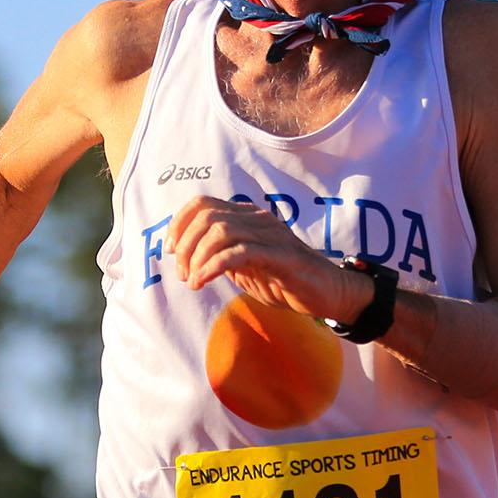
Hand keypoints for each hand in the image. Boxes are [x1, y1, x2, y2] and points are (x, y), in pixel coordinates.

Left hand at [167, 196, 367, 322]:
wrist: (326, 294)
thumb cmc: (284, 280)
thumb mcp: (244, 266)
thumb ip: (221, 255)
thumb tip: (187, 256)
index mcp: (248, 217)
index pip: (203, 204)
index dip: (179, 224)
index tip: (170, 250)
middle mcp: (258, 219)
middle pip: (207, 216)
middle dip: (185, 246)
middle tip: (183, 274)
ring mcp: (271, 235)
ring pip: (220, 231)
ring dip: (197, 257)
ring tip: (192, 280)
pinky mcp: (282, 256)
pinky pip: (240, 252)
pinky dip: (213, 266)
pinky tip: (203, 281)